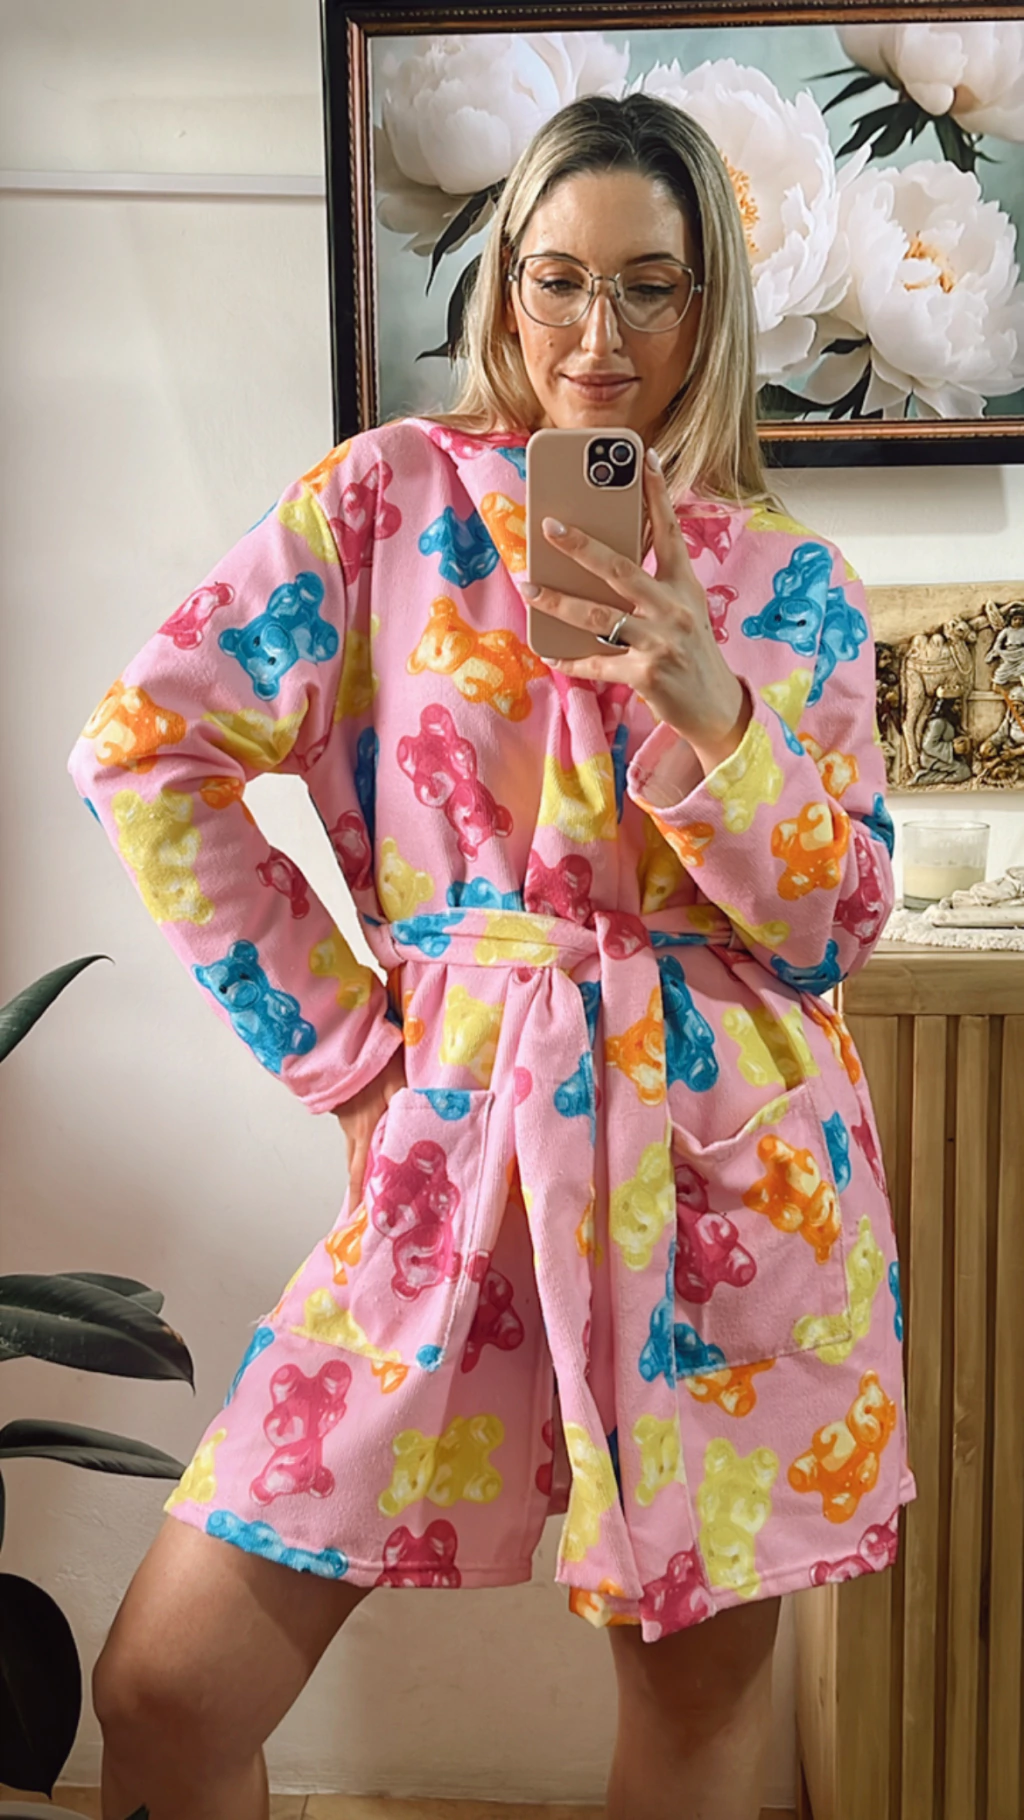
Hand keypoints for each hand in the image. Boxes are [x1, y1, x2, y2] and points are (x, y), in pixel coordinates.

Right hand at [331, 1046, 407, 1212]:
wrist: (342, 1036)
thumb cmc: (371, 1058)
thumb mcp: (398, 1083)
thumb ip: (412, 1107)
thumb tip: (429, 1129)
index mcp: (365, 1130)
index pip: (362, 1174)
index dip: (361, 1199)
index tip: (359, 1223)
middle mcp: (353, 1130)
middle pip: (356, 1168)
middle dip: (360, 1192)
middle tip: (365, 1215)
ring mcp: (348, 1118)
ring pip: (356, 1151)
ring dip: (363, 1169)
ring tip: (373, 1187)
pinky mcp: (348, 1107)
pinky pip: (356, 1134)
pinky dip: (364, 1146)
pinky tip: (375, 1145)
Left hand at [521, 448, 750, 774]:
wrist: (715, 706)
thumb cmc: (691, 651)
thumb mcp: (684, 610)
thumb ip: (655, 584)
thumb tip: (604, 559)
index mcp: (684, 586)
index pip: (670, 532)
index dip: (657, 494)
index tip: (644, 458)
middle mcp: (673, 609)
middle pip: (621, 569)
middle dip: (581, 545)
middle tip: (549, 525)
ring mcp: (659, 642)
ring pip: (597, 615)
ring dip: (557, 601)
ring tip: (529, 587)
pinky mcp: (646, 674)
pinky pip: (597, 662)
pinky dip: (570, 658)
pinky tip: (548, 651)